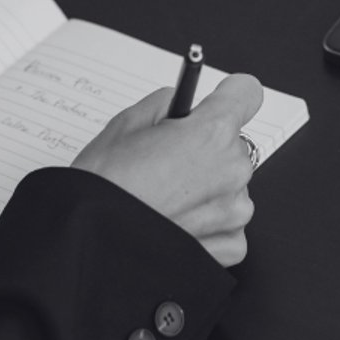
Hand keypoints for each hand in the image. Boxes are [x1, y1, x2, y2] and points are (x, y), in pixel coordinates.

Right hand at [72, 73, 262, 266]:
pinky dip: (209, 224)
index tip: (216, 104)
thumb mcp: (127, 124)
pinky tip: (177, 223)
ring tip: (167, 199)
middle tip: (168, 162)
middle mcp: (232, 170)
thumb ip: (165, 105)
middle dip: (206, 149)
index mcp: (212, 132)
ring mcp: (234, 211)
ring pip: (231, 186)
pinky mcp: (231, 246)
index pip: (246, 93)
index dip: (228, 96)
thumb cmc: (105, 188)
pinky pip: (229, 224)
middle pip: (233, 145)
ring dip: (208, 189)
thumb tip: (180, 106)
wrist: (93, 244)